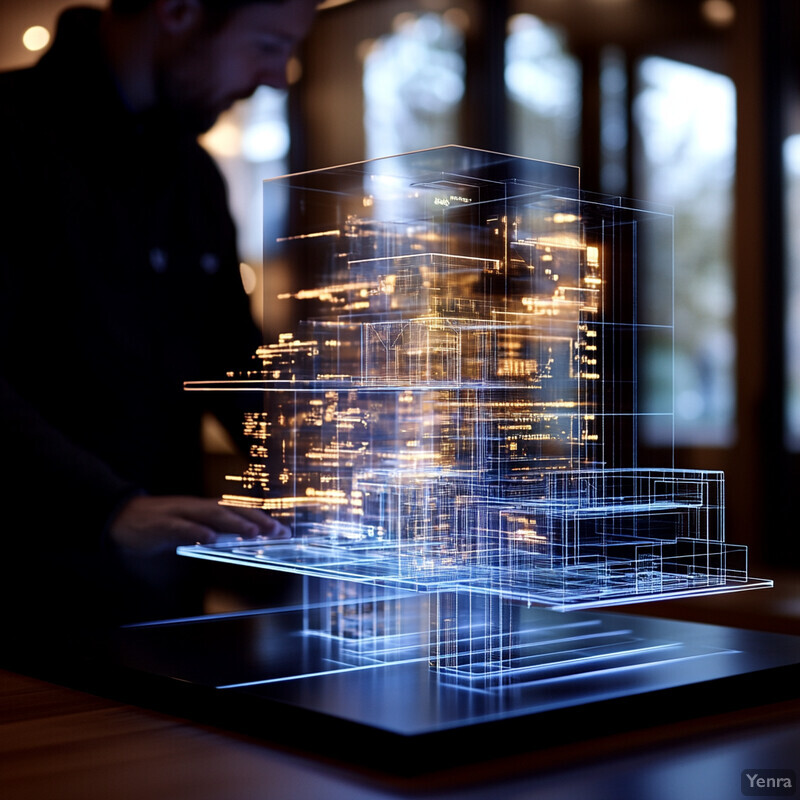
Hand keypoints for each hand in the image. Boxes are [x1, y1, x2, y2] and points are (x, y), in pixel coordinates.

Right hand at [109, 495, 290, 552]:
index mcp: (204, 510)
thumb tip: (233, 547)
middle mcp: (196, 507)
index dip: (261, 518)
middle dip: (256, 520)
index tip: (283, 530)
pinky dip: (197, 531)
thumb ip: (209, 536)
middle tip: (278, 532)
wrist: (119, 518)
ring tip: (254, 533)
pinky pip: (181, 526)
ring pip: (212, 514)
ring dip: (235, 523)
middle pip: (231, 510)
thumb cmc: (157, 527)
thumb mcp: (187, 532)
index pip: (238, 511)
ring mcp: (179, 513)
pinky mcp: (161, 523)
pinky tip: (211, 538)